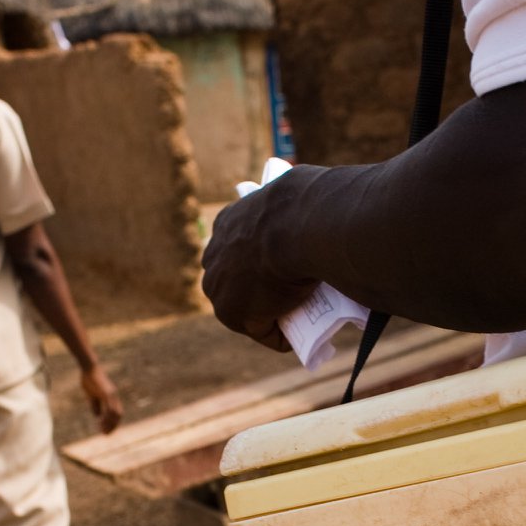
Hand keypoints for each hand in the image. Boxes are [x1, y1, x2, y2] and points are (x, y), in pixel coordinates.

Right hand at [80, 364, 123, 433]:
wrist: (89, 368)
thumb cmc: (89, 379)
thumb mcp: (92, 395)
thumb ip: (96, 405)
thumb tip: (97, 416)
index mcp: (112, 397)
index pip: (117, 413)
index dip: (113, 423)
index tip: (106, 430)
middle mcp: (114, 397)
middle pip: (118, 415)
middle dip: (113, 426)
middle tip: (105, 434)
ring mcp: (111, 395)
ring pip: (114, 413)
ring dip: (109, 423)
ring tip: (103, 431)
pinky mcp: (106, 393)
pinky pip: (109, 407)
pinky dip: (106, 417)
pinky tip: (100, 422)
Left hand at [202, 183, 316, 352]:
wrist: (297, 225)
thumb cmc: (305, 204)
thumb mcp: (297, 190)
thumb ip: (294, 195)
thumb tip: (311, 188)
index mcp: (228, 222)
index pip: (242, 247)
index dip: (267, 261)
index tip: (293, 268)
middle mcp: (214, 253)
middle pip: (241, 281)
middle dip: (265, 291)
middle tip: (301, 294)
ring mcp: (219, 285)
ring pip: (249, 308)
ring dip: (273, 316)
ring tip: (307, 318)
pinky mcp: (235, 314)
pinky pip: (265, 333)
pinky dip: (283, 338)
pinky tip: (305, 335)